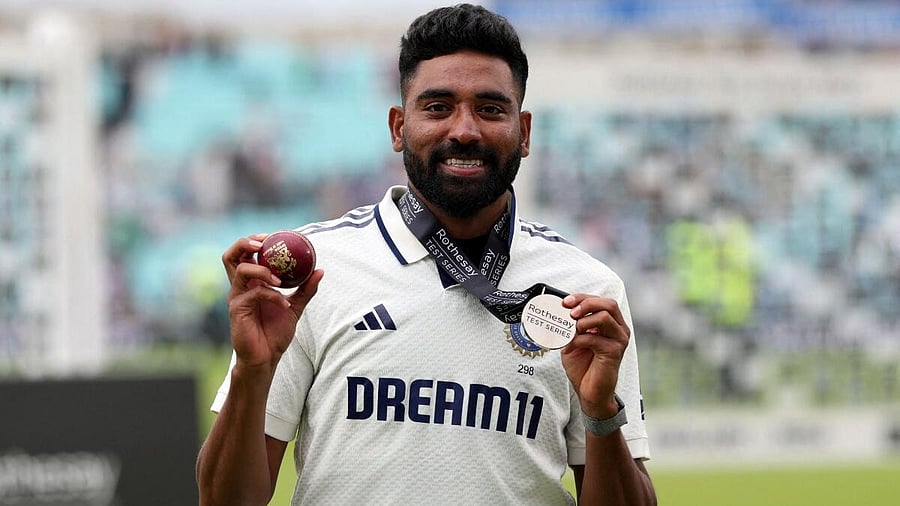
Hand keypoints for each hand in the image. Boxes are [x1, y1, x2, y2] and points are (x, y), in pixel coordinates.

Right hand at [222, 234, 323, 372]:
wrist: (266, 358)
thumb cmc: (275, 333)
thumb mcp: (295, 307)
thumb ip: (306, 289)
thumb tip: (320, 270)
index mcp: (251, 282)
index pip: (245, 253)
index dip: (255, 240)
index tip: (273, 236)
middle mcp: (240, 286)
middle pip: (231, 255)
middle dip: (246, 243)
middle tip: (264, 243)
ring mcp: (236, 297)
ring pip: (241, 269)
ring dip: (262, 269)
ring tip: (279, 279)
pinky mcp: (237, 310)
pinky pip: (254, 293)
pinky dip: (271, 294)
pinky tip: (284, 303)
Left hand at [559, 293, 629, 418]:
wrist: (589, 392)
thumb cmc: (583, 366)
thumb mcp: (573, 340)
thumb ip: (570, 325)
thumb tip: (559, 310)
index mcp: (611, 323)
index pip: (600, 301)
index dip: (582, 298)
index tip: (565, 302)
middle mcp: (619, 329)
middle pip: (608, 304)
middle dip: (585, 304)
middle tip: (570, 313)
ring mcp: (619, 340)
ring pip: (604, 317)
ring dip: (582, 322)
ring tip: (571, 332)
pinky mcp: (614, 351)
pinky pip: (594, 338)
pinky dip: (577, 340)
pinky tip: (570, 348)